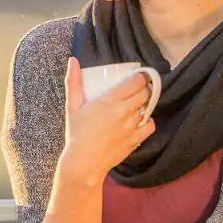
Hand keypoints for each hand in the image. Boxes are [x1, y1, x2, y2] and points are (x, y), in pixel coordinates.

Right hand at [59, 57, 155, 185]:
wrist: (84, 162)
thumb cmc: (76, 133)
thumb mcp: (72, 105)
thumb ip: (73, 81)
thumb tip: (72, 60)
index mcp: (110, 101)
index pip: (136, 82)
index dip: (141, 76)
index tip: (139, 75)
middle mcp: (124, 112)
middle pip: (145, 93)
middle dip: (145, 88)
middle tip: (139, 87)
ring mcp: (132, 126)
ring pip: (148, 108)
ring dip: (145, 103)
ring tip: (138, 102)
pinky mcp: (136, 139)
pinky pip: (150, 125)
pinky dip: (148, 120)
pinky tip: (140, 119)